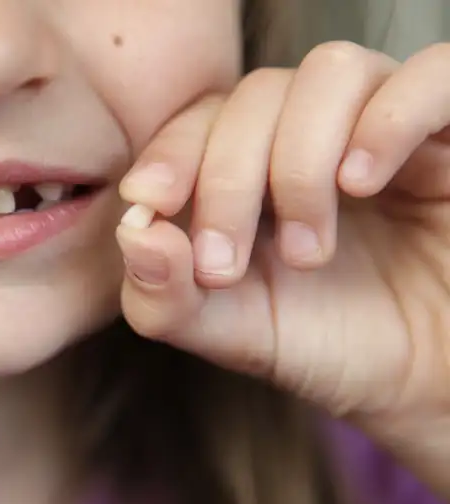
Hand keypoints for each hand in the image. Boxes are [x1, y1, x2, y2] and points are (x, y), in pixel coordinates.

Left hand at [116, 42, 449, 435]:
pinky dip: (386, 119)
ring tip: (306, 249)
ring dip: (298, 160)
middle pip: (256, 95)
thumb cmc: (329, 348)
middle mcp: (316, 133)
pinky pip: (431, 76)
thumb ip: (166, 297)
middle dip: (226, 178)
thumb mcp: (232, 332)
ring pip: (328, 72)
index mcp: (255, 167)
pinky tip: (358, 184)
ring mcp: (386, 125)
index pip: (204, 118)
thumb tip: (132, 232)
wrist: (424, 382)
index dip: (172, 151)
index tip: (148, 203)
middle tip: (226, 265)